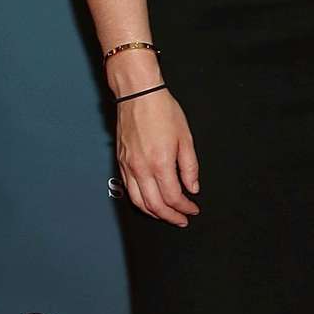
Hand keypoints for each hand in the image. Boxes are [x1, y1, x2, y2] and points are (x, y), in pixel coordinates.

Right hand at [117, 90, 199, 225]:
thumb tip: (192, 188)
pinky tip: (150, 201)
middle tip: (182, 219)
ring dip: (154, 213)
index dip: (185, 208)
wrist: (138, 94)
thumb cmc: (162, 110)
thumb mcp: (186, 138)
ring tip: (167, 215)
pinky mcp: (120, 161)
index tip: (193, 209)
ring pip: (138, 201)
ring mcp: (128, 166)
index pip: (173, 197)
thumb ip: (190, 167)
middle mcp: (141, 168)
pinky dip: (140, 201)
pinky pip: (129, 189)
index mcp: (160, 163)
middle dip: (170, 216)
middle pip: (155, 205)